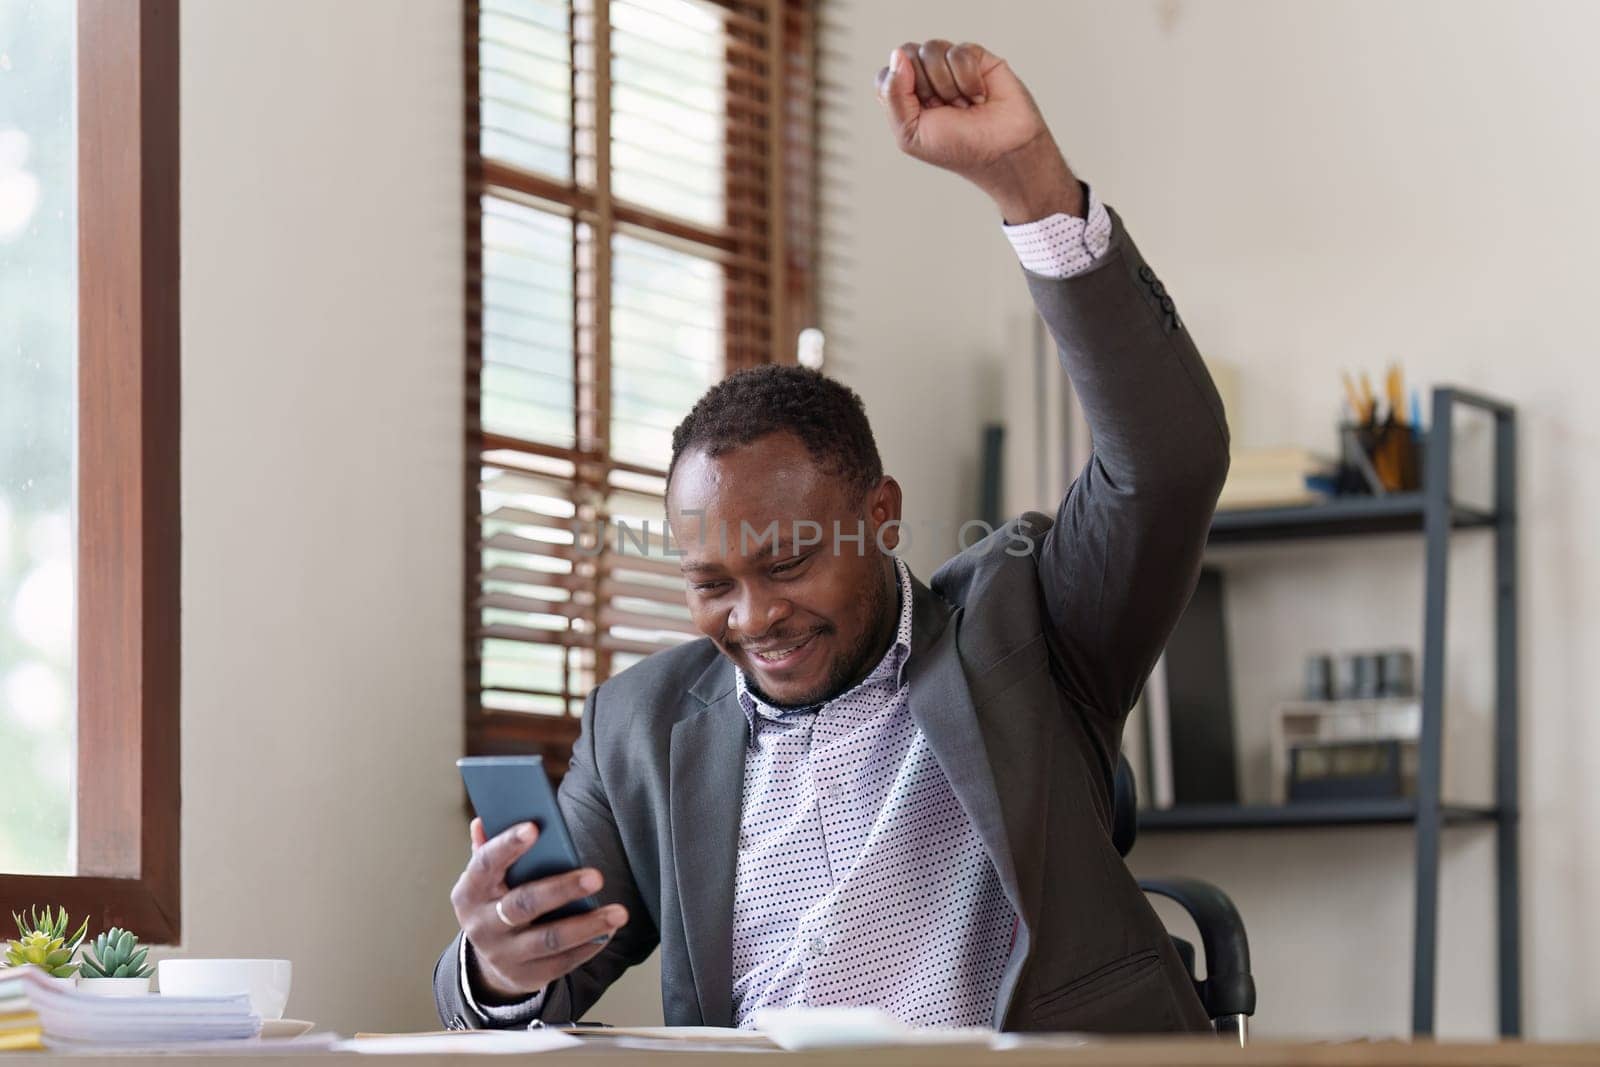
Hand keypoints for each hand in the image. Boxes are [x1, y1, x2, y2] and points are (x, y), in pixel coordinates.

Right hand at [450, 818, 628, 1001]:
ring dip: (587, 926)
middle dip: (562, 889)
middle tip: (596, 876)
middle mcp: (482, 926)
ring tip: (618, 913)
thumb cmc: (495, 902)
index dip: (507, 845)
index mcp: (469, 892)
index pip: (485, 864)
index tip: (534, 828)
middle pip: (524, 904)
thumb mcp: (486, 877)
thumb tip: (484, 821)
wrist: (491, 958)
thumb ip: (487, 848)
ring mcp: (504, 954)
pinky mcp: (527, 975)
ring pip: (549, 939)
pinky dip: (588, 946)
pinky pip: (562, 962)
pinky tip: (607, 932)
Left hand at [873, 40, 1082, 221]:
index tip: (922, 115)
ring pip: (931, 49)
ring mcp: (950, 65)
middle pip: (906, 55)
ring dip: (948, 86)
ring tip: (964, 105)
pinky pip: (958, 52)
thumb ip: (892, 95)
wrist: (1003, 152)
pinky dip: (968, 79)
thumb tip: (898, 55)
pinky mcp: (975, 57)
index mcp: (905, 97)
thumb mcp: (910, 133)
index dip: (900, 91)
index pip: (886, 74)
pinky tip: (979, 96)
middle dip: (926, 89)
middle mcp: (925, 78)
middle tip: (947, 111)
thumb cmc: (958, 149)